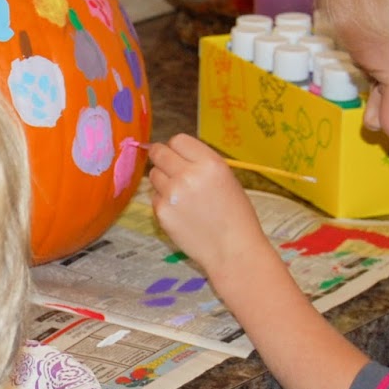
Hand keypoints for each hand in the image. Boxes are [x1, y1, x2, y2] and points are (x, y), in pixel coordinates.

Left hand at [146, 133, 271, 281]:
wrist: (232, 249)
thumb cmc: (235, 215)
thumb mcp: (226, 178)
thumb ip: (201, 163)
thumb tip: (174, 152)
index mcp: (209, 163)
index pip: (178, 140)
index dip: (175, 147)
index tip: (176, 154)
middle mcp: (188, 175)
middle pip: (159, 152)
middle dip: (161, 157)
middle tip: (167, 167)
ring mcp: (172, 194)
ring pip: (153, 175)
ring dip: (161, 180)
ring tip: (180, 195)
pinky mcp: (162, 212)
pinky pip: (154, 198)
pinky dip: (163, 202)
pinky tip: (180, 213)